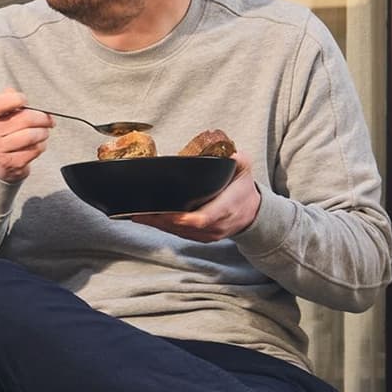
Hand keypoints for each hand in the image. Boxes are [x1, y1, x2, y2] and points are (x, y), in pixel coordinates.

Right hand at [0, 90, 51, 184]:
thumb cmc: (2, 134)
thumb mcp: (0, 115)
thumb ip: (7, 100)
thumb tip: (13, 92)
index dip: (12, 99)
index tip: (24, 100)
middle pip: (23, 119)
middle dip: (42, 118)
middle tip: (48, 119)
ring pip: (31, 135)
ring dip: (43, 133)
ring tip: (43, 132)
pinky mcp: (10, 162)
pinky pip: (34, 150)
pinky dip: (41, 146)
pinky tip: (37, 144)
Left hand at [126, 153, 262, 242]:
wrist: (253, 213)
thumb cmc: (244, 190)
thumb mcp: (244, 170)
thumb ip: (238, 159)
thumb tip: (230, 153)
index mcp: (226, 208)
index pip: (203, 217)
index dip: (184, 218)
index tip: (167, 213)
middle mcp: (216, 225)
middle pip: (184, 226)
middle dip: (161, 219)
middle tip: (140, 211)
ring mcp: (208, 234)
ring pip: (179, 232)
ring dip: (158, 224)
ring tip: (137, 214)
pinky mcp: (201, 238)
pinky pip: (179, 234)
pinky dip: (163, 227)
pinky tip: (148, 219)